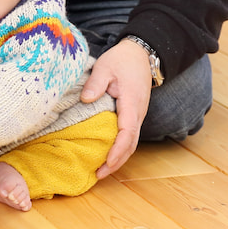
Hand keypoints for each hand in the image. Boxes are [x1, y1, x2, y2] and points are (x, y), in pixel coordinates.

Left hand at [84, 39, 152, 178]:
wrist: (141, 54)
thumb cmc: (122, 59)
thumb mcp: (105, 66)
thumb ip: (96, 83)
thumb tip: (86, 100)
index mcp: (131, 102)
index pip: (127, 132)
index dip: (117, 149)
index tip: (107, 162)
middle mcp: (138, 113)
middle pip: (131, 144)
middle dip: (117, 162)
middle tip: (98, 174)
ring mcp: (138, 115)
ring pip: (131, 143)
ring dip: (119, 158)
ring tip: (101, 171)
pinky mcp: (134, 115)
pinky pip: (129, 136)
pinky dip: (120, 149)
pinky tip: (107, 155)